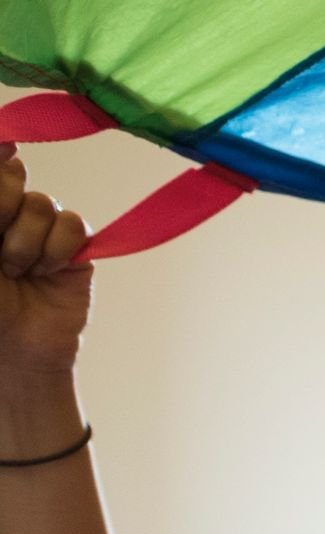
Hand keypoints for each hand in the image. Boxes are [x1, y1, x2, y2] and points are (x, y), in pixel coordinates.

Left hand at [0, 153, 91, 383]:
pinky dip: (57, 250)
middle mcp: (7, 212)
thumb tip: (9, 151)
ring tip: (16, 271)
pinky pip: (72, 226)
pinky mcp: (73, 249)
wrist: (14, 350)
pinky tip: (45, 272)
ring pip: (41, 203)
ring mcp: (41, 229)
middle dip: (1, 208)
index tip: (2, 148)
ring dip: (25, 242)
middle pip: (11, 176)